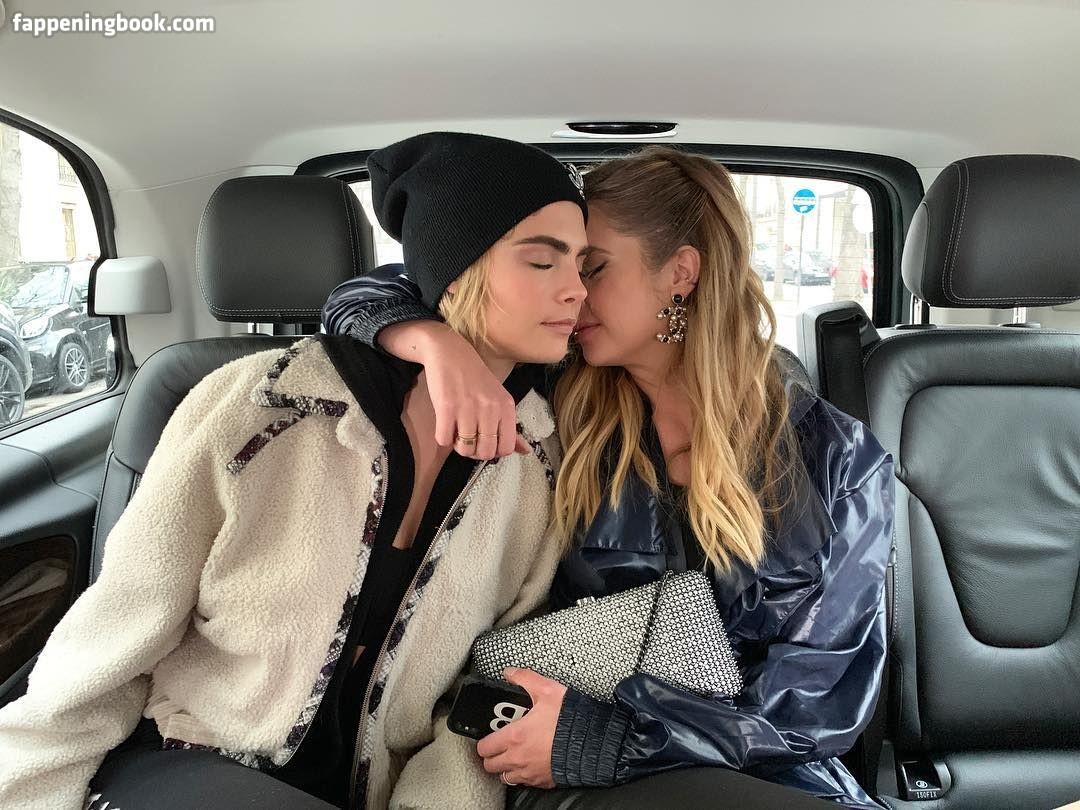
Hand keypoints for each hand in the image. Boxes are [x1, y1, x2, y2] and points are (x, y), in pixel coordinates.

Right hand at [378, 321, 528, 458]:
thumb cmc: (474, 378)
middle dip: (474, 452)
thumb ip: (510, 427)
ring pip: (465, 449)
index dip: (493, 451)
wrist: (449, 352)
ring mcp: (468, 408)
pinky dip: (443, 437)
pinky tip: (445, 425)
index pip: (506, 447)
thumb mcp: (498, 398)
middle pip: (485, 452)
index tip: (484, 442)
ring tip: (456, 430)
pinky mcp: (446, 407)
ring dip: (457, 445)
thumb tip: (525, 451)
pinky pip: (444, 440)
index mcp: (506, 407)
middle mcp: (490, 408)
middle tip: (468, 439)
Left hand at [475, 668, 566, 788]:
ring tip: (514, 754)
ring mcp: (531, 773)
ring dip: (506, 767)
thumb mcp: (547, 690)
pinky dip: (523, 775)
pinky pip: (525, 783)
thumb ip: (525, 678)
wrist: (594, 743)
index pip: (484, 747)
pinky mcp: (544, 782)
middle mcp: (518, 758)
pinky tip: (531, 762)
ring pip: (506, 777)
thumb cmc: (571, 720)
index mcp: (514, 737)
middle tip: (499, 744)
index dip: (483, 741)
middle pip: (491, 765)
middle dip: (492, 755)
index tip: (488, 735)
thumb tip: (510, 673)